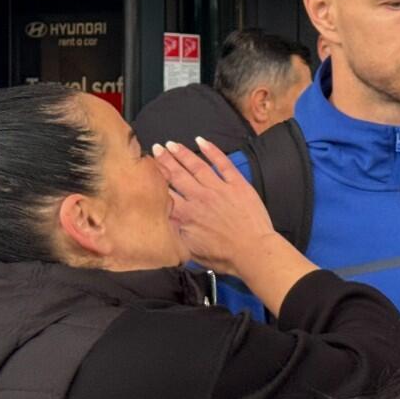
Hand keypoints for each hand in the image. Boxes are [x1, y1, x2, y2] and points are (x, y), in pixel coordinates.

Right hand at [152, 137, 275, 276]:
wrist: (253, 251)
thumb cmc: (224, 256)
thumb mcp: (190, 250)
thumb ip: (174, 232)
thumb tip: (161, 219)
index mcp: (186, 215)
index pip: (165, 191)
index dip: (155, 178)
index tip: (146, 168)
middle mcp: (199, 198)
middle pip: (177, 174)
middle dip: (165, 160)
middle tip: (156, 148)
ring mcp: (219, 188)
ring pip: (197, 166)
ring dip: (183, 153)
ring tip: (172, 144)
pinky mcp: (237, 184)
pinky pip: (222, 163)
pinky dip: (212, 151)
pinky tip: (202, 142)